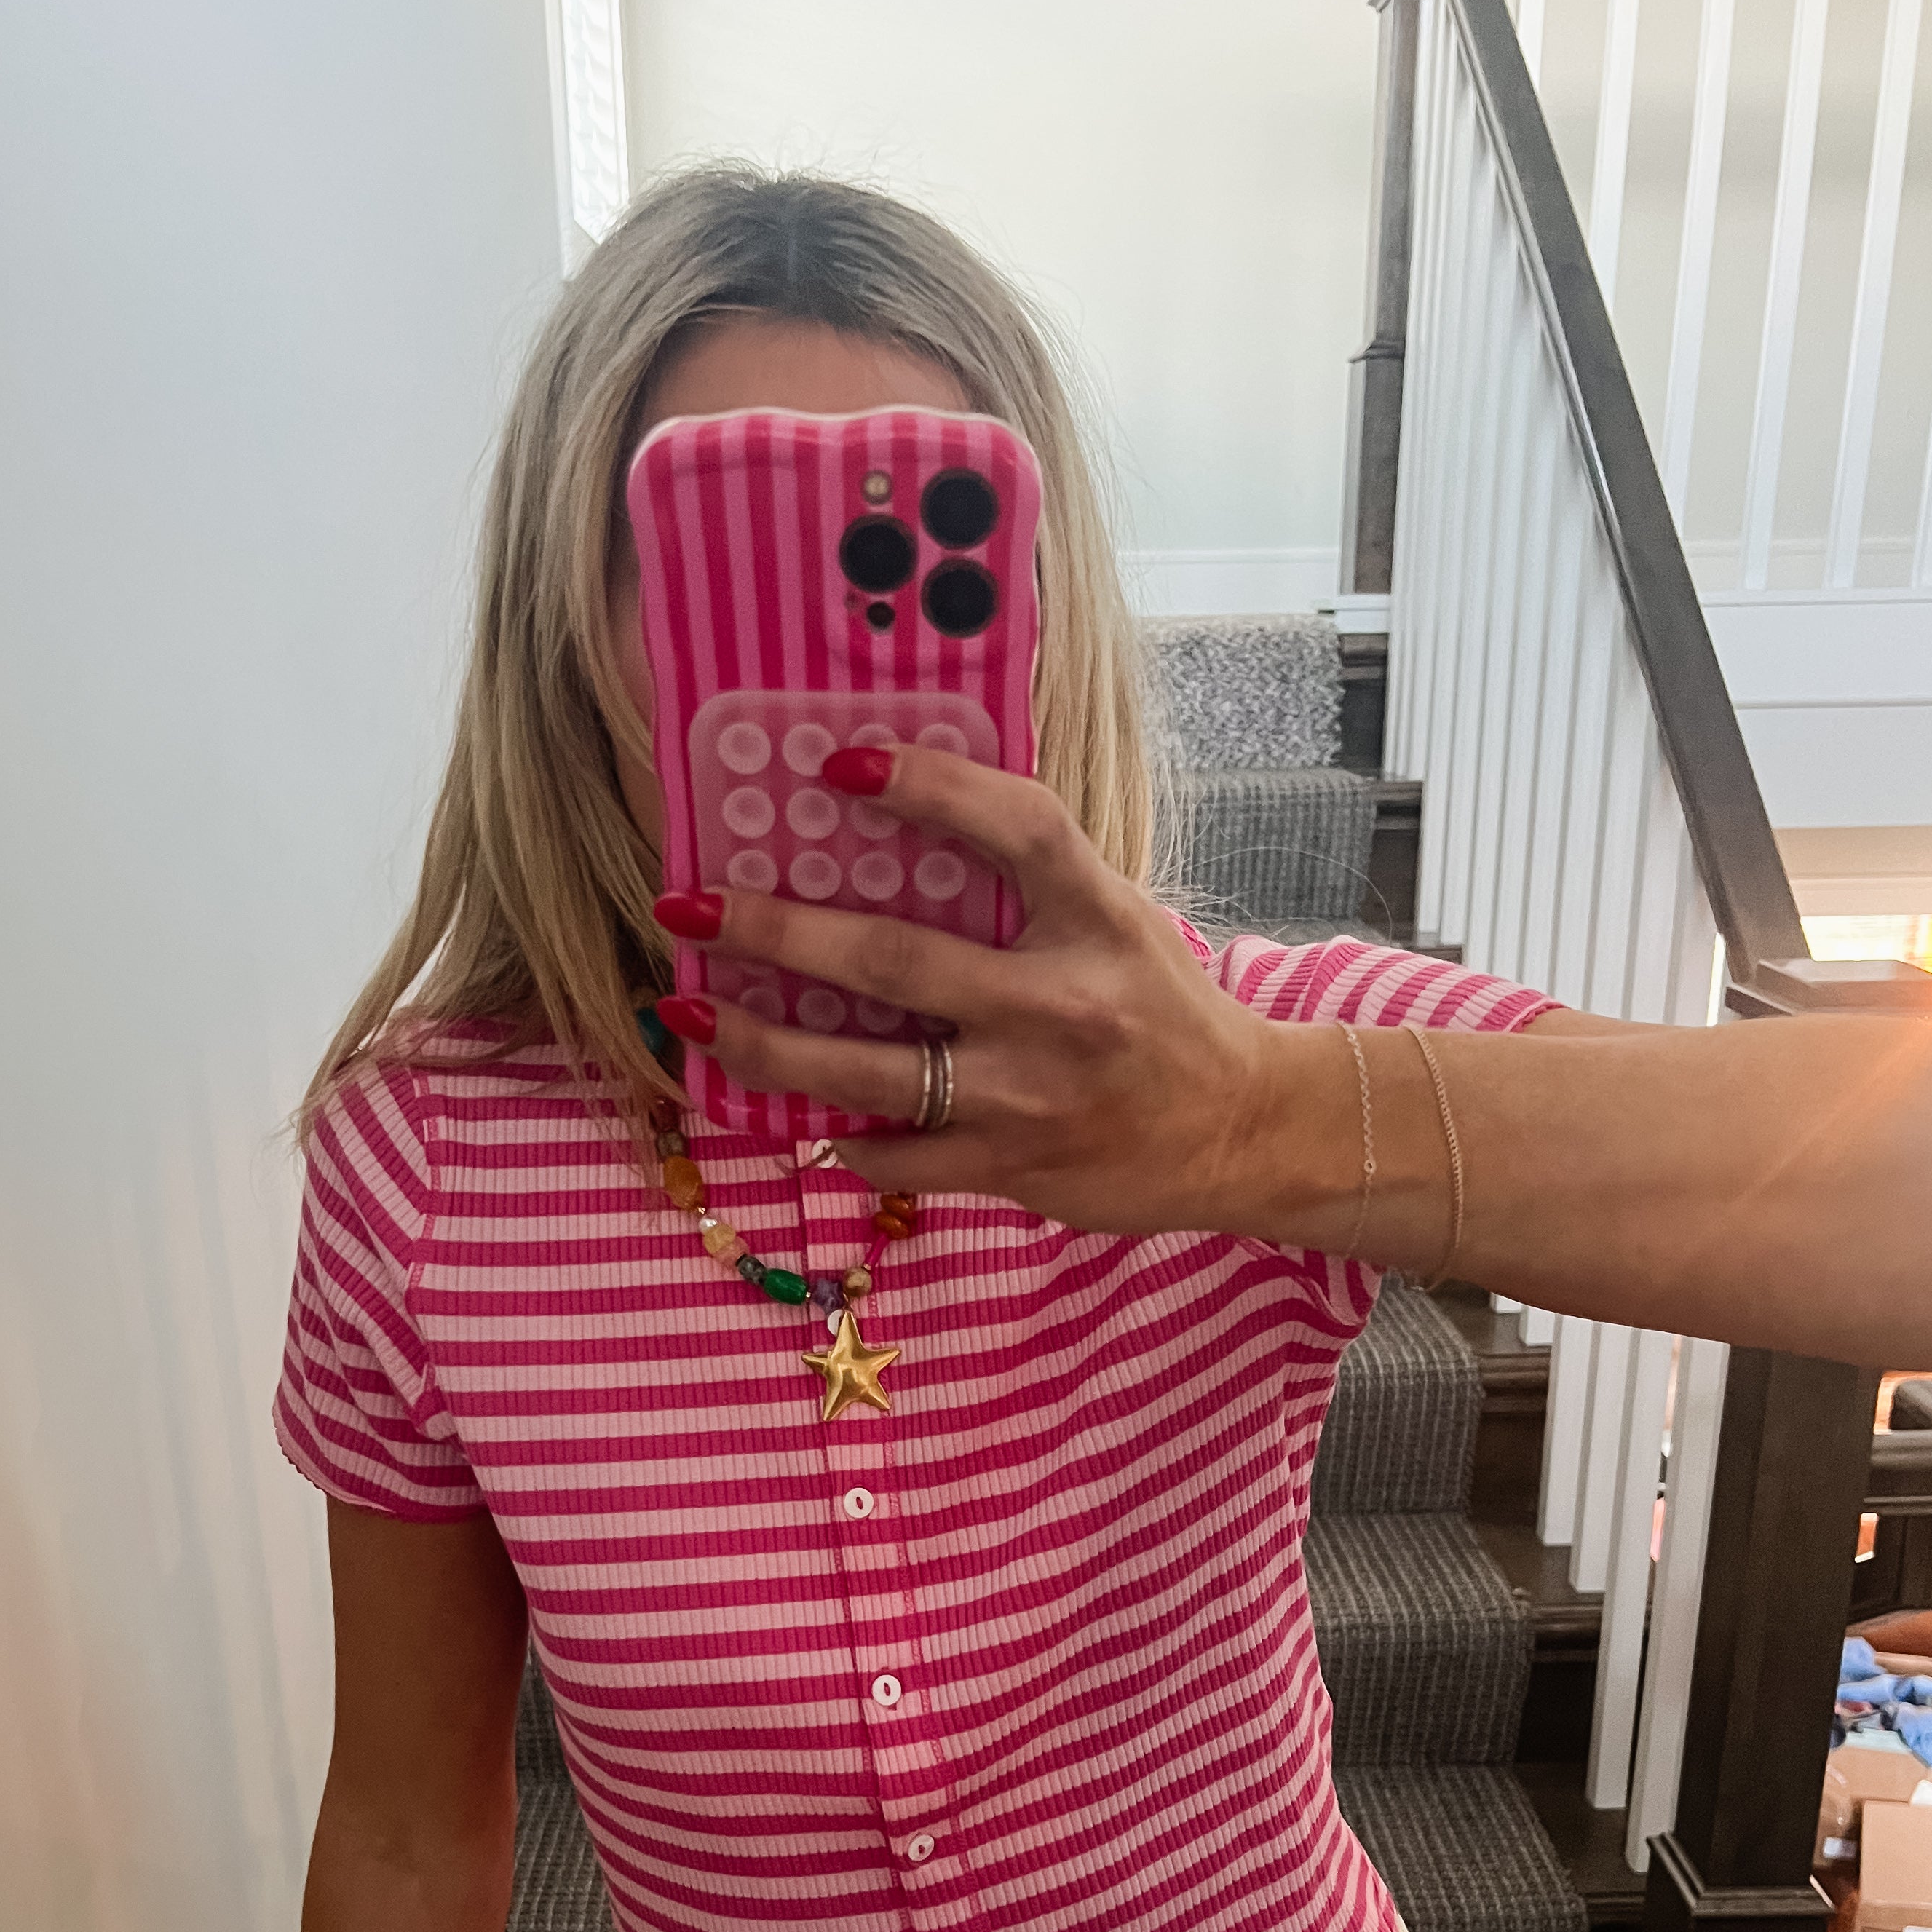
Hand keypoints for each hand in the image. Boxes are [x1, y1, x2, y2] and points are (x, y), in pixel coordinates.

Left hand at [652, 743, 1322, 1238]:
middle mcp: (1062, 1005)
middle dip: (776, 932)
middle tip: (687, 907)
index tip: (838, 764)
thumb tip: (898, 827)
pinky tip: (792, 1112)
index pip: (1015, 828)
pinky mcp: (1014, 1167)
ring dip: (766, 1044)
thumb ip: (1033, 885)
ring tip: (688, 1018)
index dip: (929, 788)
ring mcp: (1031, 1094)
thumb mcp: (1120, 924)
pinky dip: (841, 1135)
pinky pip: (899, 1153)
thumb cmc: (1167, 1014)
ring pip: (870, 1072)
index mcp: (1098, 920)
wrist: (1244, 1133)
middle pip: (895, 959)